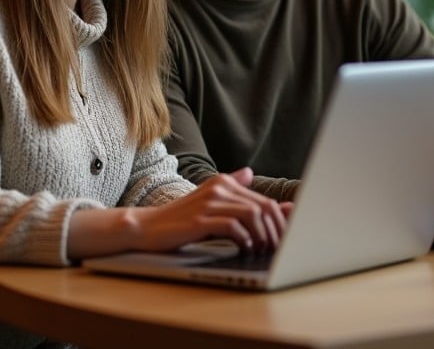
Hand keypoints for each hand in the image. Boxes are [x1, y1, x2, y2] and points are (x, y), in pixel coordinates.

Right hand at [133, 167, 291, 252]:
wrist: (148, 226)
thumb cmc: (182, 219)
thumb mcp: (213, 204)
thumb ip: (240, 196)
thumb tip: (271, 193)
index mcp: (224, 183)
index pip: (265, 200)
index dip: (280, 221)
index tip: (285, 239)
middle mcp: (219, 188)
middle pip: (263, 206)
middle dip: (276, 230)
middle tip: (276, 249)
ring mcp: (209, 203)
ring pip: (252, 214)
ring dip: (263, 235)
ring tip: (261, 250)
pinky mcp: (199, 220)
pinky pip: (233, 226)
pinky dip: (244, 239)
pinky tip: (244, 248)